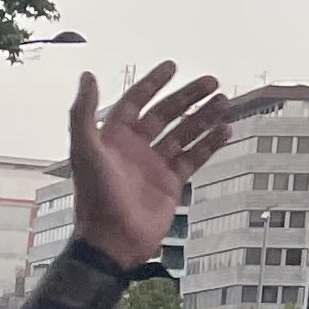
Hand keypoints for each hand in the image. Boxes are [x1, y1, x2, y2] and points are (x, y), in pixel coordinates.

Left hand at [66, 65, 234, 265]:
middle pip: (167, 113)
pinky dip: (210, 144)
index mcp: (114, 136)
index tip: (172, 68)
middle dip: (188, 97)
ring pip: (185, 133)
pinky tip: (224, 131)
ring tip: (223, 102)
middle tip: (210, 82)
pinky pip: (195, 157)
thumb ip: (83, 112)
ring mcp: (155, 165)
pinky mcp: (171, 183)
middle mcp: (136, 147)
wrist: (112, 239)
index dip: (153, 83)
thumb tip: (87, 77)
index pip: (136, 101)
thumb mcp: (84, 150)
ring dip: (204, 117)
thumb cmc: (94, 196)